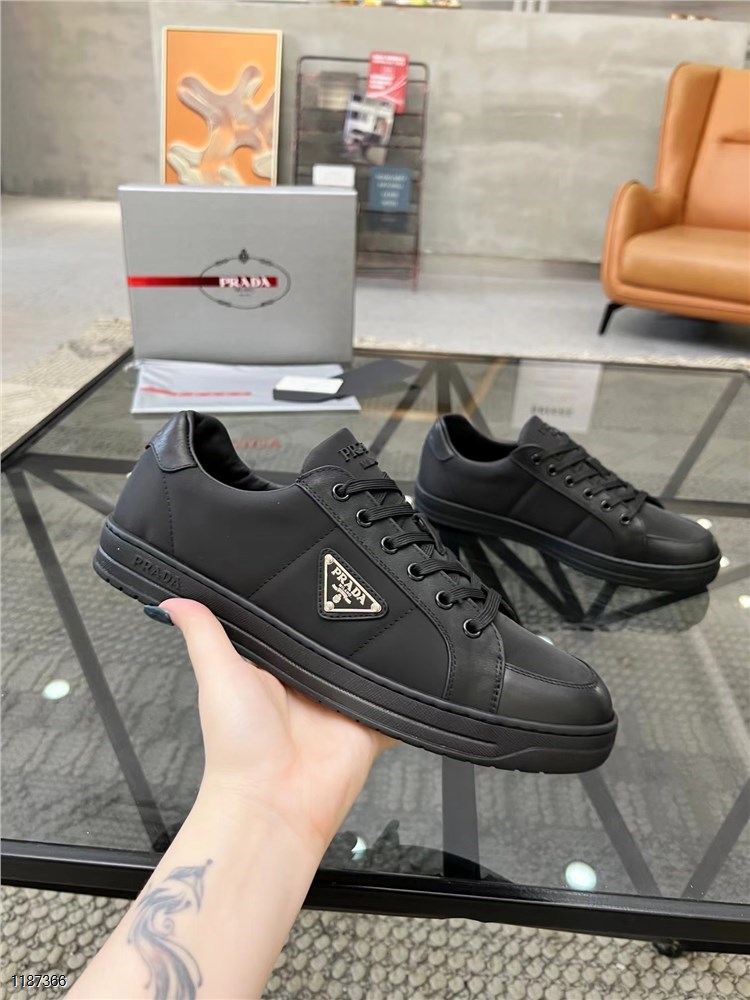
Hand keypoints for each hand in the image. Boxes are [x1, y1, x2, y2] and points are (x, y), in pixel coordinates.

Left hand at [162, 599, 394, 855]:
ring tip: (390, 620)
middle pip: (339, 644)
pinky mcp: (371, 725)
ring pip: (372, 667)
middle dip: (351, 623)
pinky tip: (417, 669)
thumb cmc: (237, 748)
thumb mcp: (218, 675)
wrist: (273, 803)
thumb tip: (172, 600)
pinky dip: (409, 692)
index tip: (320, 568)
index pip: (296, 627)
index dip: (307, 603)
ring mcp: (342, 706)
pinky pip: (399, 705)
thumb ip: (203, 633)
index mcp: (276, 670)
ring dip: (381, 653)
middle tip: (363, 589)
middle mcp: (310, 686)